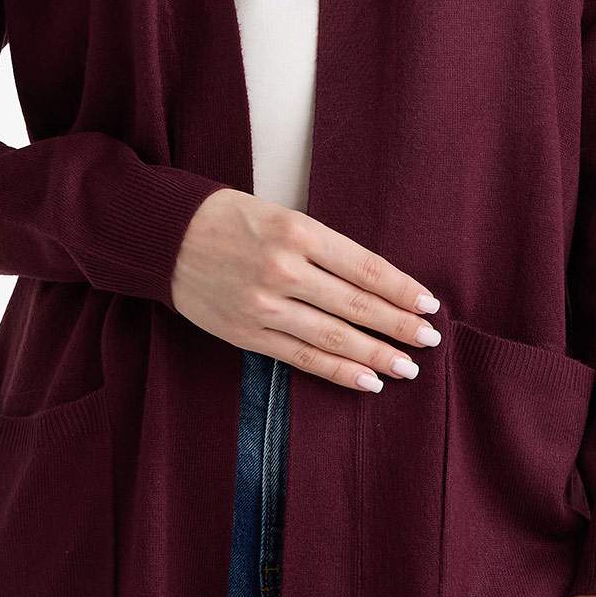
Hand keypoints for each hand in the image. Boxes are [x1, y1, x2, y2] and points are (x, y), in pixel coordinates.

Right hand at [169, 188, 442, 390]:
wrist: (164, 236)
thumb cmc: (230, 219)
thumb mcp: (282, 216)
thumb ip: (323, 247)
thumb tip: (376, 283)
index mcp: (298, 231)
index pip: (364, 267)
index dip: (401, 289)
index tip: (429, 304)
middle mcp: (284, 269)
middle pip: (356, 305)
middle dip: (399, 325)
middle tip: (431, 339)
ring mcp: (264, 305)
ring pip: (334, 337)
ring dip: (377, 355)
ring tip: (409, 366)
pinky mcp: (247, 333)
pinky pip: (302, 358)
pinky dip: (339, 372)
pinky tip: (369, 381)